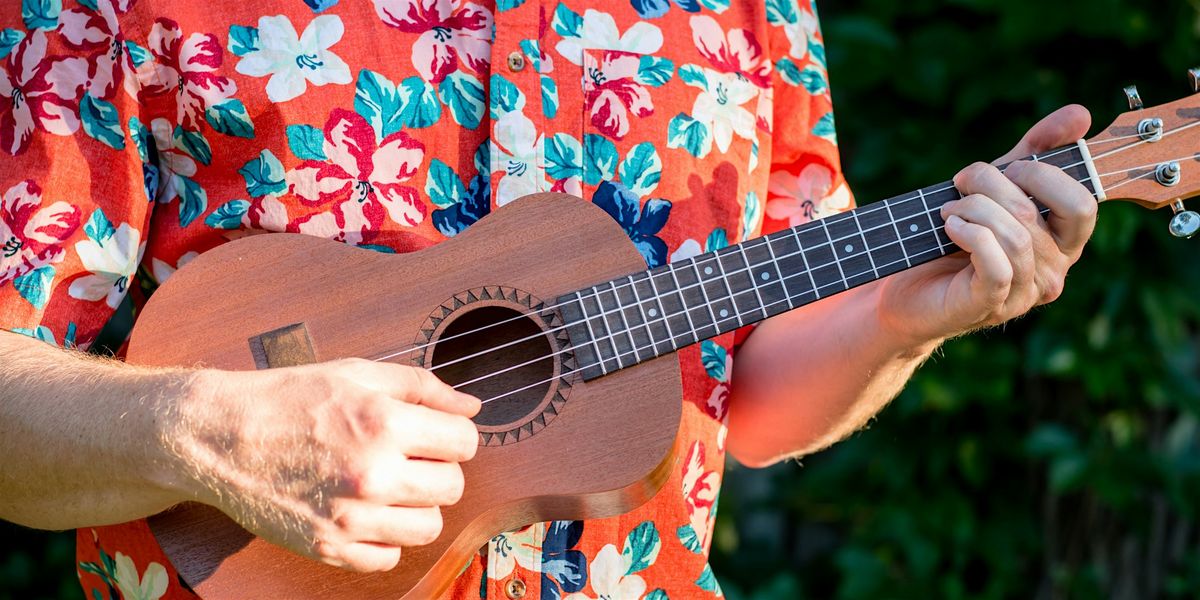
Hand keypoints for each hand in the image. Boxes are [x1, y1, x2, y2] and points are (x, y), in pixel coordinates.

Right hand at [162, 358, 479, 572]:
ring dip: (416, 506)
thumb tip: (472, 407)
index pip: (465, 442)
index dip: (453, 436)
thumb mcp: (358, 373)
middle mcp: (373, 474)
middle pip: (452, 486)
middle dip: (438, 470)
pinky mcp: (329, 548)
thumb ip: (423, 387)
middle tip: (408, 459)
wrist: (219, 436)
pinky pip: (389, 558)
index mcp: (385, 423)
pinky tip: (365, 512)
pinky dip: (384, 539)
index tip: (433, 436)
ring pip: (428, 526)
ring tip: (388, 486)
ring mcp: (351, 517)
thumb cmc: (289, 398)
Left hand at [876, 105, 1097, 344]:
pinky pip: (997, 264)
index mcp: (1064, 241)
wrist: (908, 288)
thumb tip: (1081, 113)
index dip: (1042, 173)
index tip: (1005, 169)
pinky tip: (950, 228)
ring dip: (972, 209)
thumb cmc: (956, 235)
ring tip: (948, 210)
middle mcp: (1053, 271)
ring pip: (1015, 236)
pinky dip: (970, 235)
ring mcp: (1024, 293)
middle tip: (964, 183)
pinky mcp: (991, 305)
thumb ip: (1036, 150)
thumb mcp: (997, 185)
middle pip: (1038, 213)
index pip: (1082, 201)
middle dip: (996, 185)